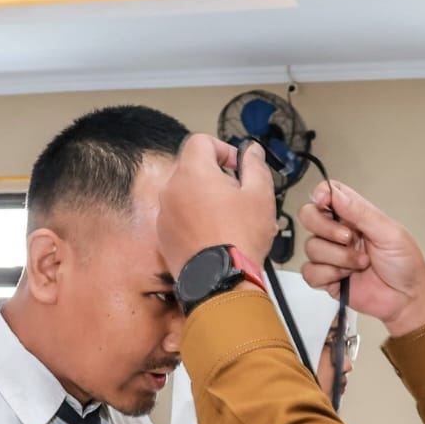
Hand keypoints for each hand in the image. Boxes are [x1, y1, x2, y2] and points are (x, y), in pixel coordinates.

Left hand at [155, 135, 278, 277]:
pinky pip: (180, 218)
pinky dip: (195, 221)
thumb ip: (255, 165)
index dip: (223, 149)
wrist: (220, 281)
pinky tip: (217, 235)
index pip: (201, 141)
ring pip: (186, 195)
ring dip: (206, 200)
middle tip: (237, 195)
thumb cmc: (239, 239)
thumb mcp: (260, 194)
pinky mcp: (164, 236)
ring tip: (230, 220)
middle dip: (216, 177)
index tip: (236, 166)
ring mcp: (164, 214)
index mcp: (192, 173)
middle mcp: (172, 190)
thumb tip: (252, 152)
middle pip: (193, 169)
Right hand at [298, 180, 424, 337]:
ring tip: (360, 263)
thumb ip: (360, 212)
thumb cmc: (405, 265)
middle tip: (348, 237)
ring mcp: (332, 256)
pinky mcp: (327, 278)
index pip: (328, 194)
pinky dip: (328, 274)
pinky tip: (346, 276)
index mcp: (355, 216)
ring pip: (311, 247)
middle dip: (326, 228)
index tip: (324, 202)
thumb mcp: (389, 232)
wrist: (406, 299)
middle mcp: (340, 233)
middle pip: (309, 217)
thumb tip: (335, 194)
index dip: (321, 194)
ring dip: (338, 257)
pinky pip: (309, 272)